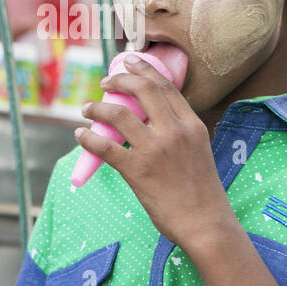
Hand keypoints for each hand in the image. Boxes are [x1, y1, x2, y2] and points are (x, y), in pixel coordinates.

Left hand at [75, 54, 237, 252]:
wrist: (206, 223)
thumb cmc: (203, 192)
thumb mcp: (199, 151)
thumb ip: (179, 133)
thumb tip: (152, 122)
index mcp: (192, 125)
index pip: (165, 86)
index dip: (144, 70)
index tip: (130, 62)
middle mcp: (174, 131)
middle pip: (142, 90)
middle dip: (119, 80)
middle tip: (105, 82)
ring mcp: (155, 150)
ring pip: (118, 115)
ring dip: (97, 108)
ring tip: (87, 109)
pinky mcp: (137, 170)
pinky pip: (105, 147)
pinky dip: (88, 138)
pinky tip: (81, 135)